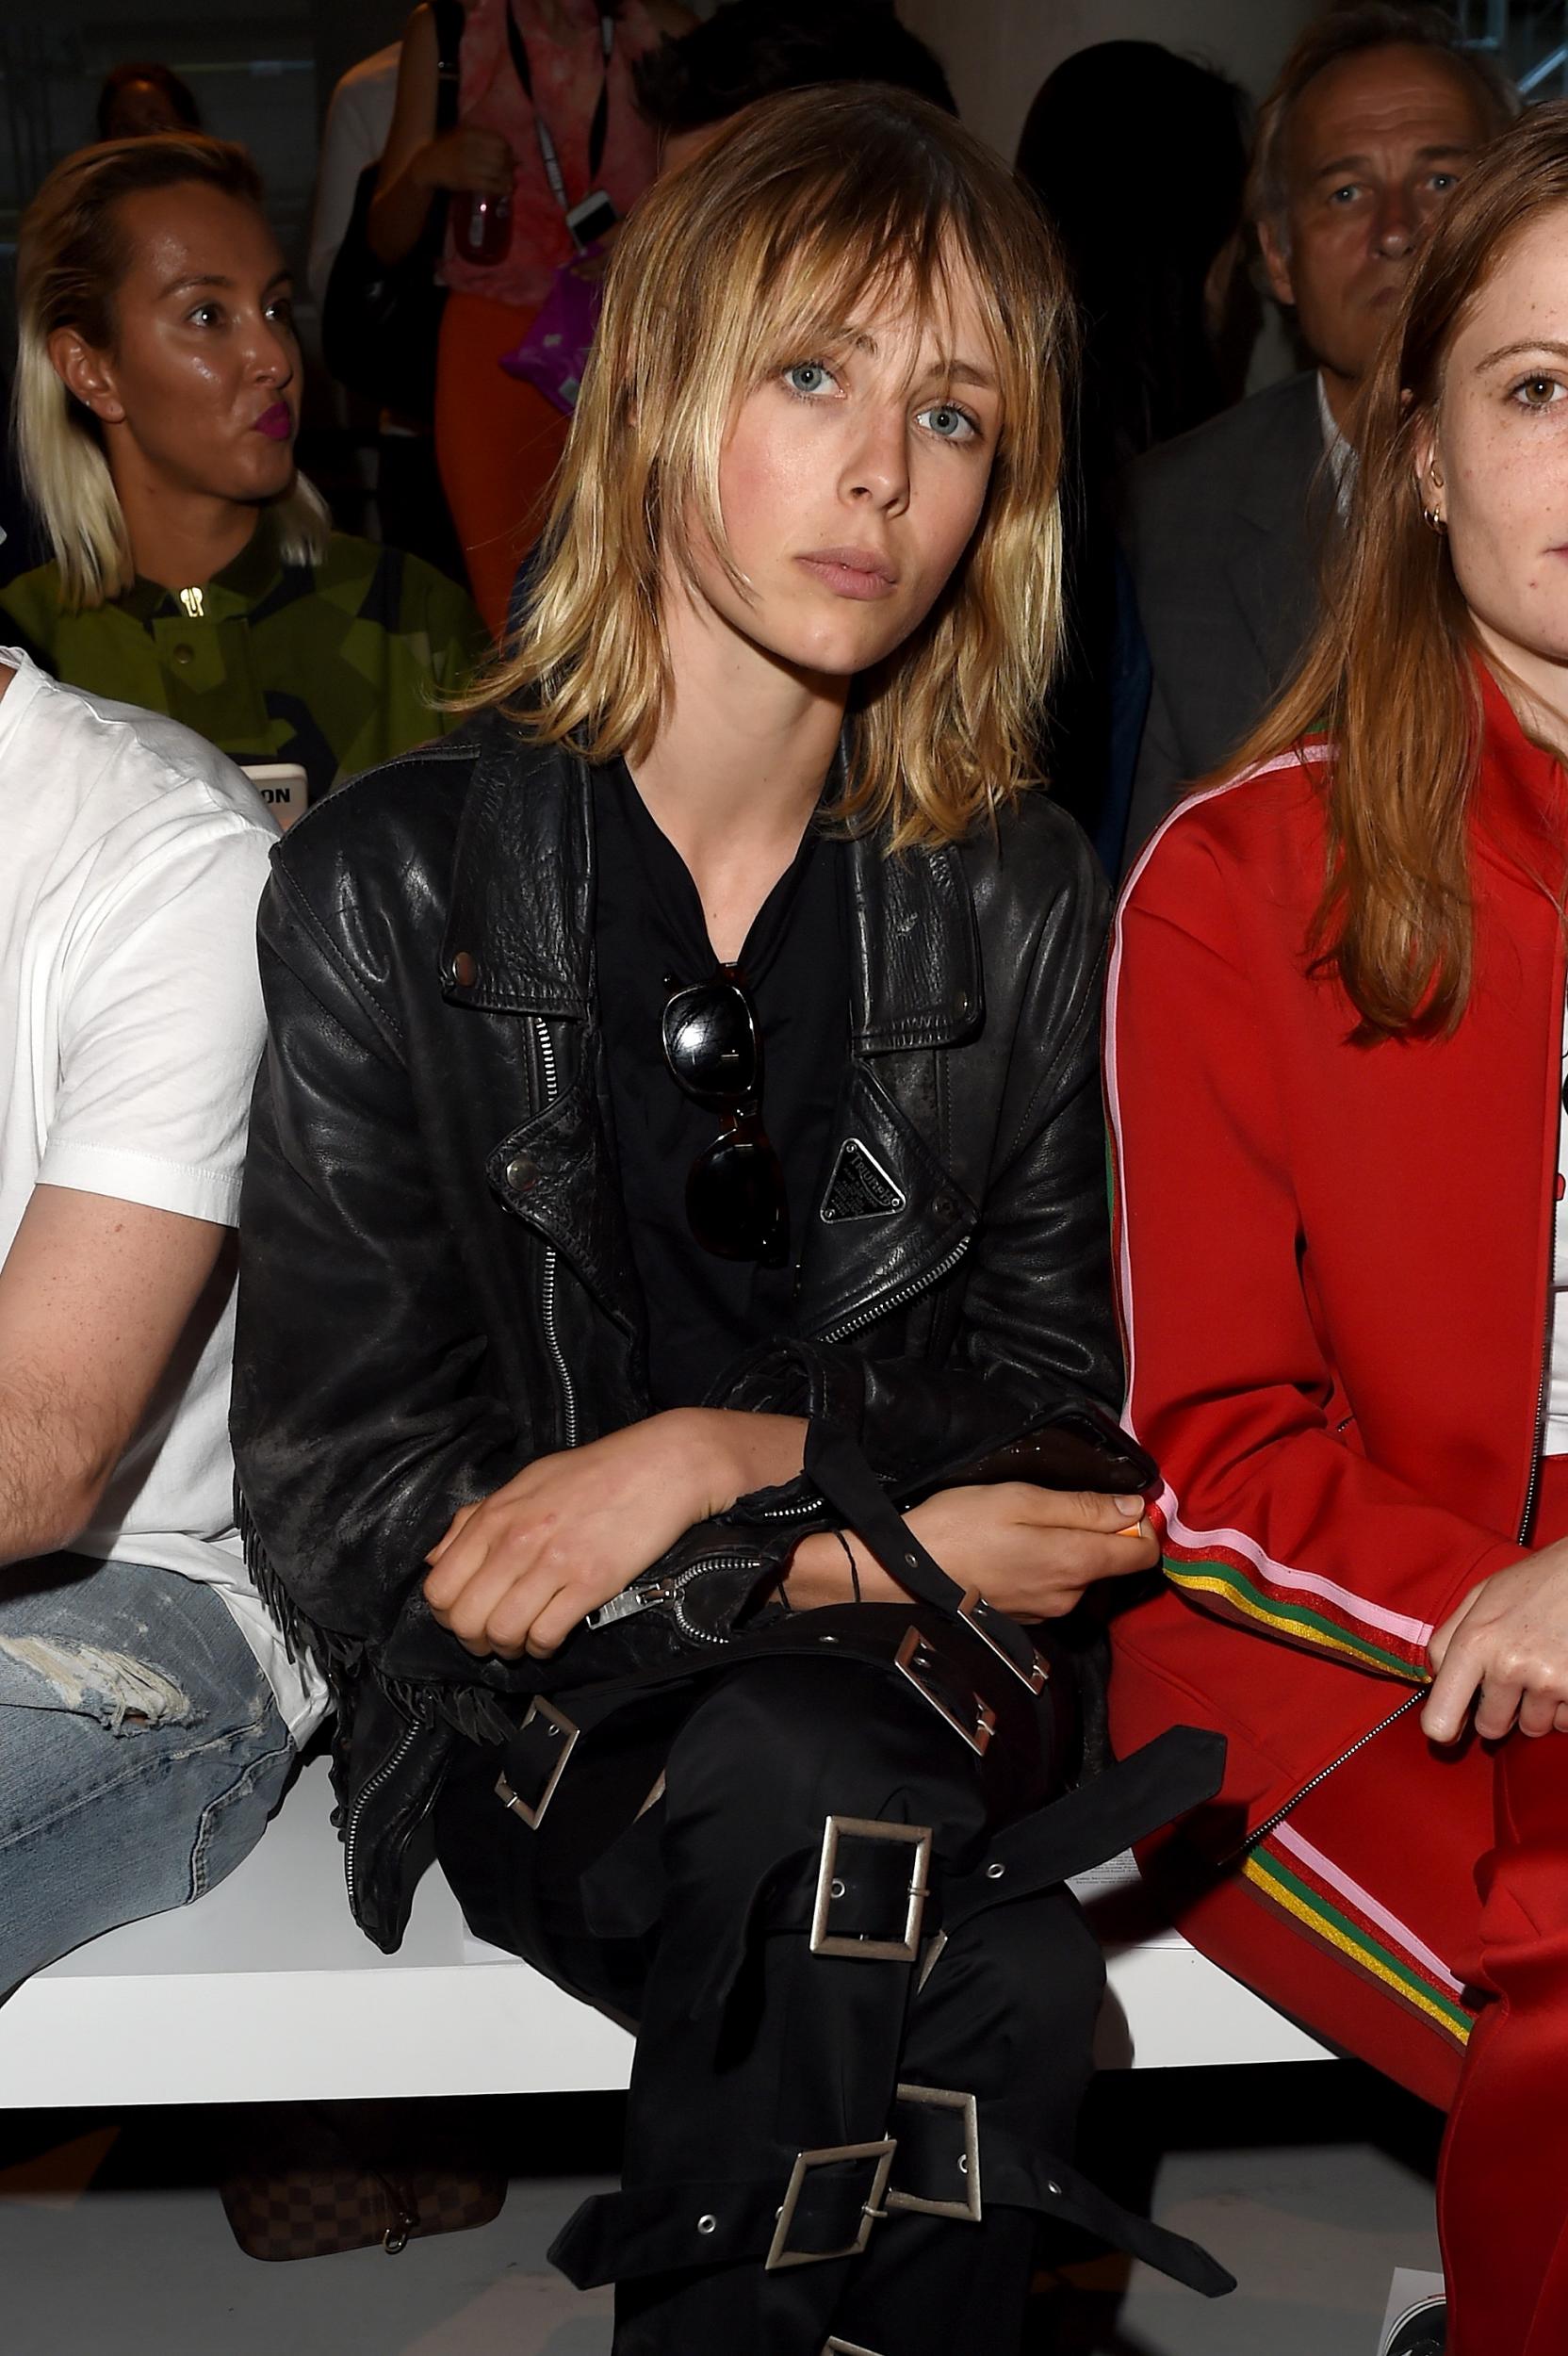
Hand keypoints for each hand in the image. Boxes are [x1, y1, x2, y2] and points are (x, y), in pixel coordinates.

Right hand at [417, 124, 512, 195]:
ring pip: (497, 172)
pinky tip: (505, 191)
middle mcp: (470, 147)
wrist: (428, 164)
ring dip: (508, 179)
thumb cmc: (449, 149)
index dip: (509, 150)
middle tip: (511, 172)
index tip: (510, 157)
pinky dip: (501, 189)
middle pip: (501, 157)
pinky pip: (490, 185)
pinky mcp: (467, 180)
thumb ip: (486, 141)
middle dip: (509, 166)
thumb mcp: (465, 136)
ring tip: (510, 183)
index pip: (500, 141)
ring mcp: (468, 165)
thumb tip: (515, 155)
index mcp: (471, 134)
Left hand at [422, 1409, 804, 1659]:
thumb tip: (436, 1557)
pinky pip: (546, 1635)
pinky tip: (551, 1637)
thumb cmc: (594, 1472)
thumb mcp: (526, 1482)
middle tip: (493, 1639)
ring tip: (523, 1640)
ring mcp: (553, 1563)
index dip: (447, 1615)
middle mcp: (516, 1541)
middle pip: (465, 1620)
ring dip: (509, 1648)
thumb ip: (475, 1519)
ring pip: (502, 1633)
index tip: (467, 1617)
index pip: (440, 1587)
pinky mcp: (590, 1583)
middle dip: (474, 1641)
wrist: (661, 1466)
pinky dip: (543, 1647)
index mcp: (495, 1516)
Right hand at [785, 1483, 1157, 1614]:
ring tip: (1029, 1524)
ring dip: (1070, 1548)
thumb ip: (1082, 1507)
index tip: (1114, 1498)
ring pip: (1082, 1574)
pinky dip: (1047, 1566)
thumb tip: (1135, 1507)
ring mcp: (1048, 1612)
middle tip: (1058, 1503)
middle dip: (1101, 1532)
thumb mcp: (1021, 1499)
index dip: (1140, 1522)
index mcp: (1076, 1564)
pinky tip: (1013, 1548)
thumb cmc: (960, 1525)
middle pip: (1113, 1562)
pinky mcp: (1025, 1618)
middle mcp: (1070, 1597)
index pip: (1145, 1552)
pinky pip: (1055, 1588)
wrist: (903, 1571)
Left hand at [1422, 1538, 1567, 1741]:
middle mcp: (1509, 1666)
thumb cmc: (1535, 1581)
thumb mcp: (1480, 1597)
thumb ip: (1448, 1639)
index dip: (1443, 1728)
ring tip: (1544, 1670)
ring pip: (1532, 1727)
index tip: (1449, 1728)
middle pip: (1490, 1727)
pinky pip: (1565, 1723)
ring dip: (1536, 1709)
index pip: (1441, 1718)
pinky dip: (1565, 1707)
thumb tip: (1435, 1679)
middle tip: (1512, 1683)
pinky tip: (1564, 1675)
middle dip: (1498, 1712)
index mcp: (1475, 1642)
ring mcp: (1548, 1681)